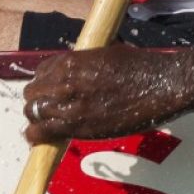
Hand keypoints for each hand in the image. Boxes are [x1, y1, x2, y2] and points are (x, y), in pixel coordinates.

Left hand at [22, 45, 193, 143]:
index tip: (47, 90)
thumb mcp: (103, 55)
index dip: (42, 83)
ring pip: (34, 112)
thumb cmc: (139, 67)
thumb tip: (74, 71)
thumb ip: (82, 64)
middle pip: (32, 93)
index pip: (40, 72)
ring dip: (36, 117)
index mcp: (69, 62)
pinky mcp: (79, 125)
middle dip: (36, 100)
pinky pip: (44, 131)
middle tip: (46, 108)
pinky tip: (35, 138)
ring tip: (43, 123)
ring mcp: (70, 104)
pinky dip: (36, 135)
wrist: (161, 84)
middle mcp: (64, 82)